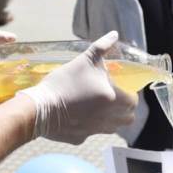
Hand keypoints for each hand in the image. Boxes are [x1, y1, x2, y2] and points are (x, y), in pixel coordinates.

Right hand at [16, 31, 136, 143]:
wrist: (39, 108)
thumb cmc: (64, 82)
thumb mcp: (84, 60)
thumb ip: (102, 46)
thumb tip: (114, 34)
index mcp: (113, 99)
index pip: (133, 101)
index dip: (131, 94)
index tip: (122, 88)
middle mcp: (108, 118)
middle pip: (128, 118)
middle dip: (125, 109)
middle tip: (114, 98)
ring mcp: (94, 131)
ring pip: (113, 128)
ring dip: (111, 118)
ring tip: (99, 106)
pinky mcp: (80, 139)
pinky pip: (91, 133)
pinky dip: (89, 125)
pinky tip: (78, 115)